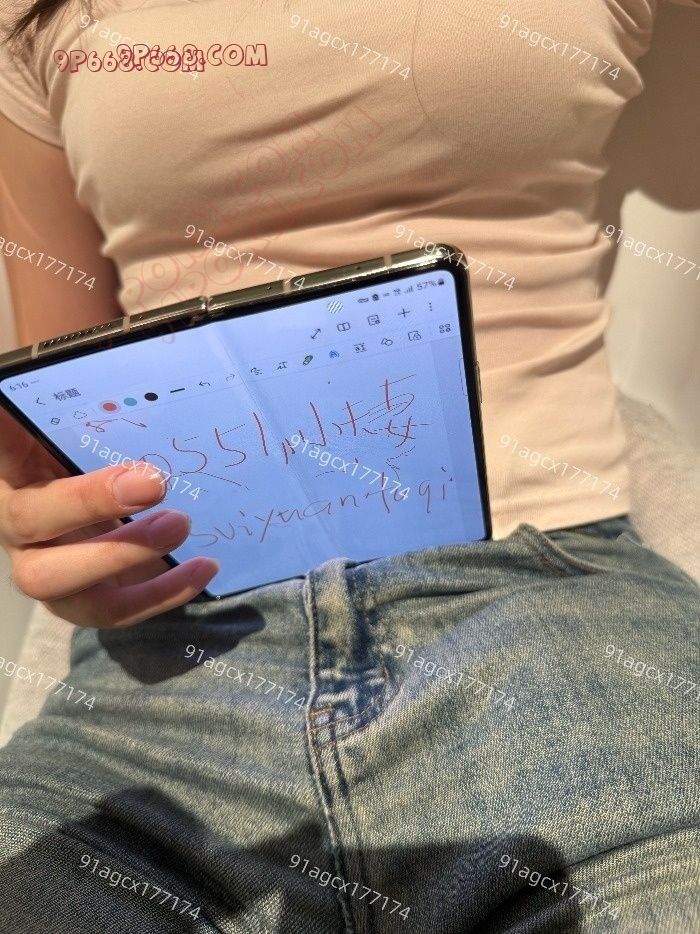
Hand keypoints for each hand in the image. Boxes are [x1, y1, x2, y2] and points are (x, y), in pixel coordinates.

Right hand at [0, 408, 218, 627]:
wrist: (112, 512)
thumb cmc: (98, 457)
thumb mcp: (94, 429)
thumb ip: (96, 410)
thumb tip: (103, 356)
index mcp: (13, 469)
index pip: (2, 444)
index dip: (7, 436)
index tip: (19, 414)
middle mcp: (16, 520)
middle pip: (29, 520)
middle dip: (90, 502)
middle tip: (154, 482)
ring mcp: (44, 566)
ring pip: (58, 581)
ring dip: (124, 555)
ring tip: (181, 525)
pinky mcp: (83, 601)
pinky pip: (113, 609)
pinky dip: (162, 592)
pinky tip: (204, 568)